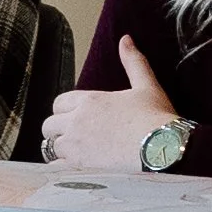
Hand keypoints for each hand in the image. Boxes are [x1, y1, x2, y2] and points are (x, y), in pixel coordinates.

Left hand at [39, 35, 180, 168]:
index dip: (65, 111)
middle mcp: (76, 121)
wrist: (163, 148)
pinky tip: (74, 171)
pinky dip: (62, 169)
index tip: (76, 118)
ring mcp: (75, 145)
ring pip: (50, 147)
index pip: (59, 103)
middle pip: (49, 125)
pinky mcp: (78, 166)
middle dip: (58, 131)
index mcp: (89, 100)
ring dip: (60, 150)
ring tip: (75, 155)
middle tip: (74, 138)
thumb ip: (133, 62)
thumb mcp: (147, 85)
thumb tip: (126, 39)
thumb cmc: (156, 117)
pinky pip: (56, 167)